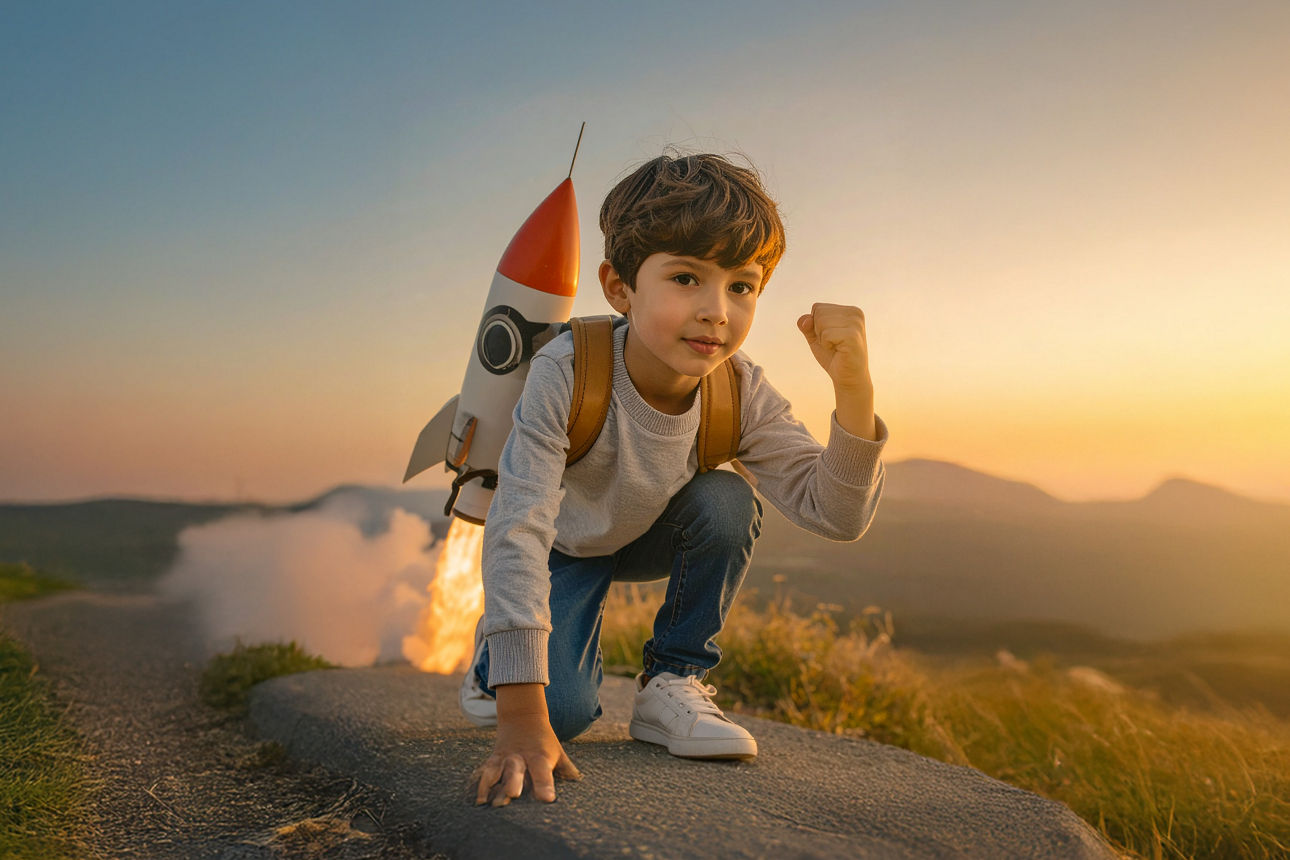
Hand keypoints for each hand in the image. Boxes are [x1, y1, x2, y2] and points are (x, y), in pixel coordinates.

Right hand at [471, 689, 580, 805]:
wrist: (522, 718)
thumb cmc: (544, 742)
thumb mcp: (558, 751)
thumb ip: (567, 769)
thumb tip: (579, 783)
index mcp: (539, 756)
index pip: (543, 772)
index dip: (545, 785)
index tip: (547, 799)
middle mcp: (520, 758)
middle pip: (515, 771)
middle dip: (513, 782)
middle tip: (513, 795)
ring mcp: (503, 759)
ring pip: (495, 771)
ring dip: (489, 785)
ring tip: (485, 802)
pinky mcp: (492, 760)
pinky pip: (482, 772)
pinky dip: (477, 784)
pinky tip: (474, 799)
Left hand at [797, 303, 871, 392]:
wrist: (848, 378)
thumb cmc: (834, 356)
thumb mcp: (816, 337)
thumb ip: (807, 325)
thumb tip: (804, 320)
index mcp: (849, 310)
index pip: (817, 307)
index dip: (816, 326)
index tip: (830, 338)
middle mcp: (855, 313)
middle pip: (819, 313)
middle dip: (819, 332)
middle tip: (833, 344)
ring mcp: (856, 324)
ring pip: (821, 322)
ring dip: (823, 339)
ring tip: (836, 347)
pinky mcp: (853, 336)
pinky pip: (826, 334)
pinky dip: (826, 345)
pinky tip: (838, 351)